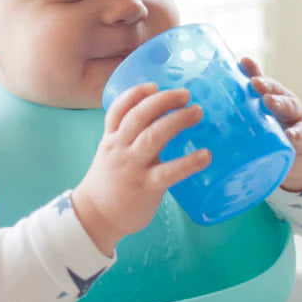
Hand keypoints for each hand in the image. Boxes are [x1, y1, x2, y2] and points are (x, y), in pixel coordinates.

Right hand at [71, 83, 210, 256]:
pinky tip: (205, 156)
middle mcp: (120, 148)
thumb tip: (161, 122)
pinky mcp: (146, 186)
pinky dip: (189, 162)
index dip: (135, 94)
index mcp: (111, 139)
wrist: (95, 217)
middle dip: (163, 100)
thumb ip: (128, 139)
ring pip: (153, 136)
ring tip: (197, 112)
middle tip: (186, 94)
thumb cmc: (108, 184)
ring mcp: (132, 167)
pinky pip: (170, 171)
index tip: (154, 85)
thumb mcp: (110, 154)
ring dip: (177, 120)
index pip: (118, 110)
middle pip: (139, 116)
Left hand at [239, 57, 301, 192]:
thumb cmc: (262, 133)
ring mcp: (293, 118)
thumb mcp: (247, 120)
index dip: (251, 69)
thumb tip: (192, 106)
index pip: (257, 79)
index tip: (242, 61)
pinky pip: (300, 137)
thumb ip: (228, 112)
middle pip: (273, 89)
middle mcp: (281, 101)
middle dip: (264, 84)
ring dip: (279, 103)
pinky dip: (296, 135)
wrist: (292, 154)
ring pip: (288, 107)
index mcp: (264, 95)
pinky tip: (290, 135)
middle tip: (254, 83)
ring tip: (268, 102)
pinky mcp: (301, 138)